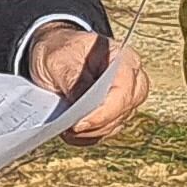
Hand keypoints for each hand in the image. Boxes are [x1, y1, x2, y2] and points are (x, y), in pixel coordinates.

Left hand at [26, 20, 144, 143]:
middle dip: (96, 124)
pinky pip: (106, 131)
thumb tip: (80, 105)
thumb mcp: (59, 60)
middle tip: (69, 128)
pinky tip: (71, 132)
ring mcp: (126, 98)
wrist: (55, 52)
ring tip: (66, 128)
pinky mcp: (116, 113)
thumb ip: (73, 79)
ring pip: (115, 125)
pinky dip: (88, 136)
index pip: (123, 91)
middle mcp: (131, 79)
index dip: (102, 111)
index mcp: (123, 58)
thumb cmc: (60, 50)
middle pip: (123, 111)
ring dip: (90, 131)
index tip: (78, 123)